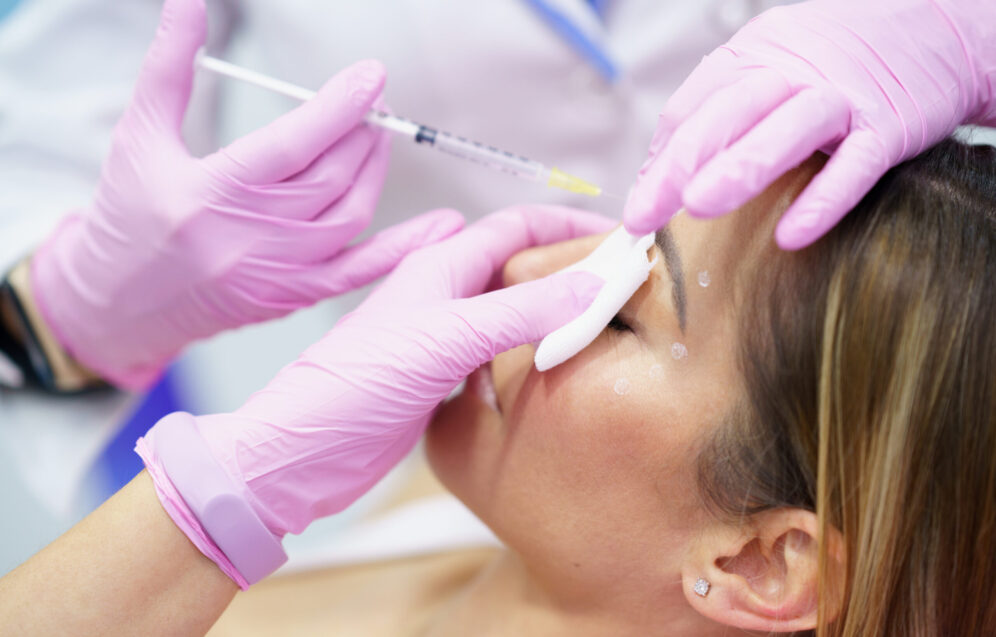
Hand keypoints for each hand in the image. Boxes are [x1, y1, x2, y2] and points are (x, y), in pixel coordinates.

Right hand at [29, 0, 460, 388]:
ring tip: (376, 137)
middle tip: (371, 100)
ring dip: (374, 171)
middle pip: (329, 177)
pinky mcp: (293, 297)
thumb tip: (187, 1)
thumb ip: (170, 67)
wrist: (118, 304)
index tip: (372, 76)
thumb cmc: (128, 216)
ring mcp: (276, 273)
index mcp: (210, 195)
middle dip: (360, 132)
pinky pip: (359, 272)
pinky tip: (442, 226)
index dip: (338, 108)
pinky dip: (403, 248)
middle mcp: (249, 239)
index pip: (291, 145)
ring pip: (349, 216)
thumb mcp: (139, 135)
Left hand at [137, 205, 613, 586]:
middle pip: (518, 267)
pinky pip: (498, 354)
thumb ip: (519, 311)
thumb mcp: (445, 339)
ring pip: (511, 312)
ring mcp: (441, 338)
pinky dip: (530, 354)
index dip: (568, 226)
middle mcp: (443, 295)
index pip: (516, 227)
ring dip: (552, 313)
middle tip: (621, 288)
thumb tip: (591, 283)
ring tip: (600, 328)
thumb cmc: (355, 385)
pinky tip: (552, 371)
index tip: (619, 239)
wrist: (304, 452)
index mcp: (441, 267)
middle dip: (568, 269)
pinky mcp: (439, 378)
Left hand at [624, 0, 995, 248]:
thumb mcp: (770, 70)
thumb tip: (657, 176)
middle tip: (643, 215)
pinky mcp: (890, 123)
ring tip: (697, 208)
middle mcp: (793, 70)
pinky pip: (856, 163)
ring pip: (787, 126)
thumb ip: (718, 117)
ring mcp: (843, 96)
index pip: (693, 106)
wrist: (938, 25)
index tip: (638, 206)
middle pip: (728, 112)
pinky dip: (824, 197)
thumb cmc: (838, 60)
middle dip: (679, 164)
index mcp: (754, 57)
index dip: (660, 157)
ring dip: (741, 167)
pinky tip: (791, 234)